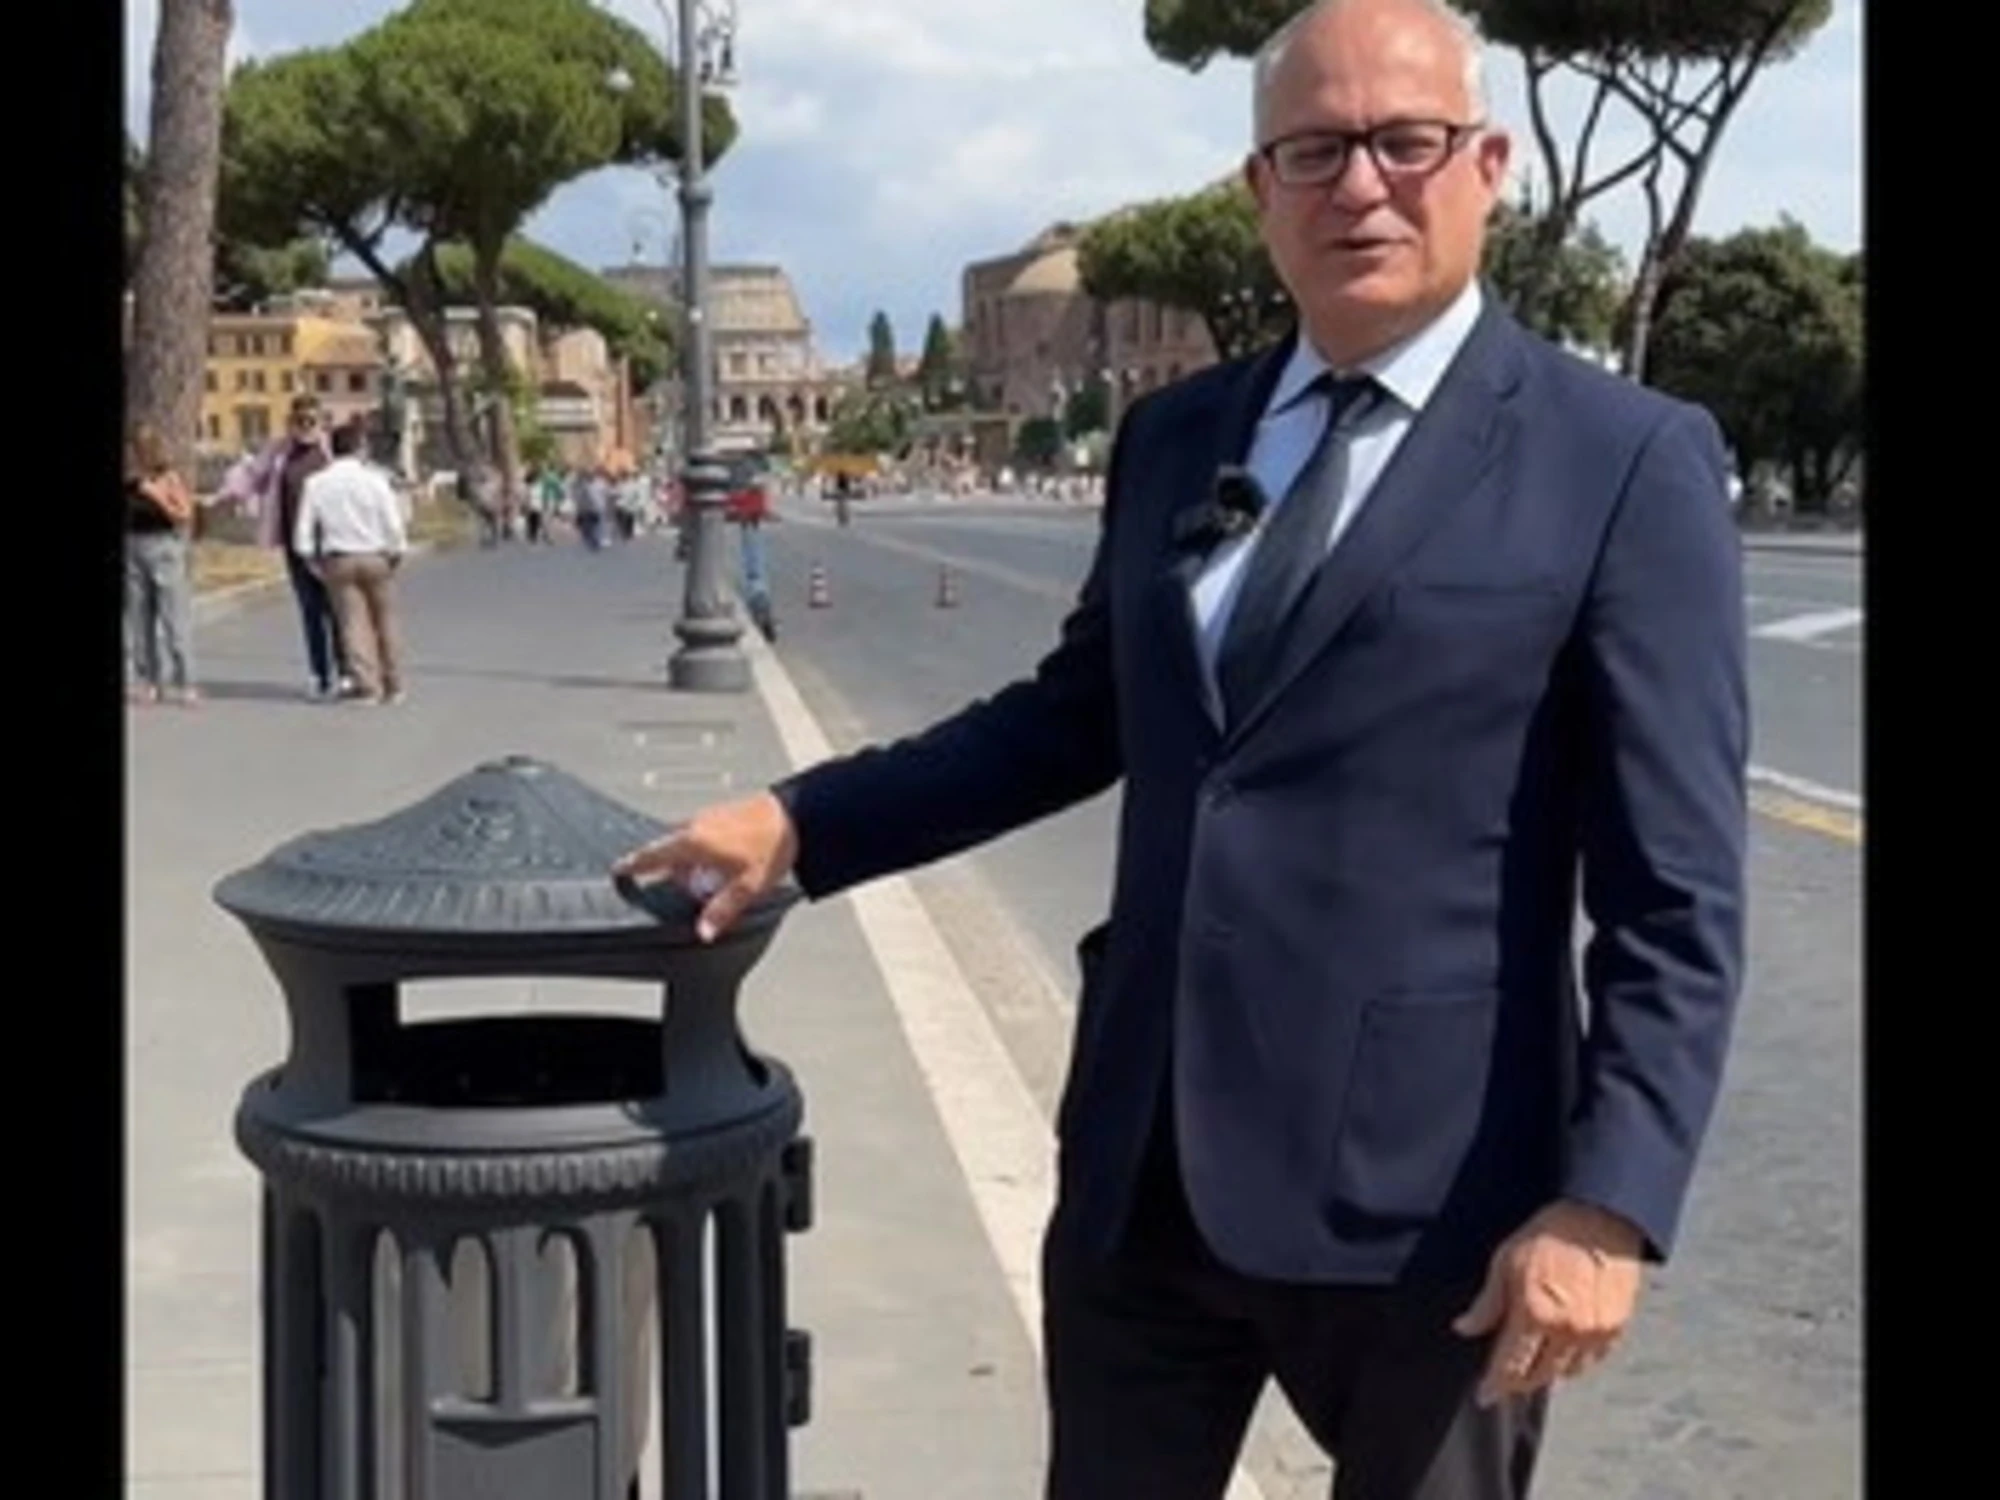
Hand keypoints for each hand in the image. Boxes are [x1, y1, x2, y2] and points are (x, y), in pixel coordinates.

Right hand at [612, 791, 798, 942]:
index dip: (634, 864)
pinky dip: (703, 848)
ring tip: (714, 876)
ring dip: (690, 859)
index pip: (652, 855)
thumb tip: (703, 930)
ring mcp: (709, 816)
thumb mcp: (747, 887)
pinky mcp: (722, 812)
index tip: (619, 868)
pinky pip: (701, 833)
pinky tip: (724, 859)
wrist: (796, 814)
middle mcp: (697, 825)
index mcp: (694, 842)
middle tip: (688, 886)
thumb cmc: (772, 844)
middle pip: (669, 850)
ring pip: (686, 841)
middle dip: (672, 870)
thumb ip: (721, 911)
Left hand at [1453, 1200, 1645, 1405]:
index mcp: (1535, 1314)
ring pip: (1567, 1372)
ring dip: (1548, 1374)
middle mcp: (1567, 1331)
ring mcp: (1595, 1333)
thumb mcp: (1505, 1261)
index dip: (1495, 1385)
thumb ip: (1487, 1303)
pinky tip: (1564, 1355)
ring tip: (1533, 1368)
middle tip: (1506, 1381)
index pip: (1510, 1365)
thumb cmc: (1549, 1234)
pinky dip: (1576, 1364)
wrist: (1600, 1217)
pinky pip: (1593, 1361)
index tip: (1485, 1396)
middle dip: (1519, 1382)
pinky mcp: (1617, 1328)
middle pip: (1539, 1375)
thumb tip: (1464, 1328)